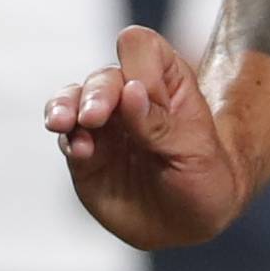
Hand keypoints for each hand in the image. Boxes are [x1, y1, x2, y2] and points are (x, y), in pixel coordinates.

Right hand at [47, 27, 253, 251]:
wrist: (191, 222)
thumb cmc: (205, 179)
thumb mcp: (195, 152)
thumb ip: (160, 124)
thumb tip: (130, 91)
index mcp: (166, 82)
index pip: (142, 48)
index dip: (138, 65)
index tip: (138, 92)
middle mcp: (130, 96)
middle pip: (104, 77)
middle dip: (97, 94)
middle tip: (94, 116)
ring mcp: (105, 123)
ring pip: (75, 99)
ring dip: (67, 107)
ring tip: (64, 124)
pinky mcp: (86, 152)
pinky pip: (67, 136)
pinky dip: (67, 138)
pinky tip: (79, 150)